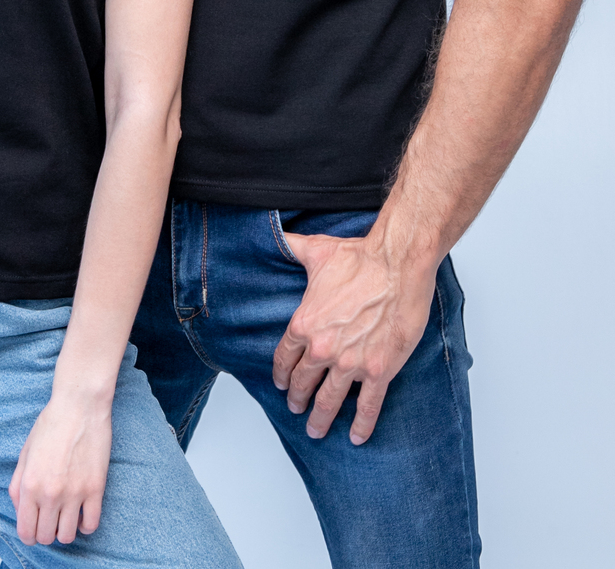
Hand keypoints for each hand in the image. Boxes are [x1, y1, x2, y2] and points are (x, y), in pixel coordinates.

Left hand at [8, 393, 112, 544]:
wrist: (79, 405)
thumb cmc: (52, 423)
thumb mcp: (25, 453)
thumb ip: (17, 485)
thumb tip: (21, 509)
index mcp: (29, 484)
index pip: (26, 531)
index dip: (29, 535)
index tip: (34, 529)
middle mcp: (50, 493)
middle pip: (46, 537)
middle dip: (46, 532)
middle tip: (50, 519)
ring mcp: (74, 493)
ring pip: (68, 536)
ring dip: (65, 530)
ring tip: (66, 515)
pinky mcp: (95, 489)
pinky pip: (91, 525)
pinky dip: (85, 525)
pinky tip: (82, 512)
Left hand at [272, 230, 436, 444]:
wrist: (397, 264)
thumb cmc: (360, 257)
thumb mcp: (316, 250)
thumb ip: (291, 247)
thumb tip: (274, 234)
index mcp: (305, 324)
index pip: (284, 358)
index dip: (281, 374)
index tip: (282, 384)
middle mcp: (323, 348)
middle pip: (304, 383)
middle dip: (298, 399)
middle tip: (297, 410)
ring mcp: (351, 363)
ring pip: (330, 400)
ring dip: (321, 418)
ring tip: (317, 430)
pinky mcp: (379, 371)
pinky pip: (368, 406)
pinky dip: (362, 425)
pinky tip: (357, 437)